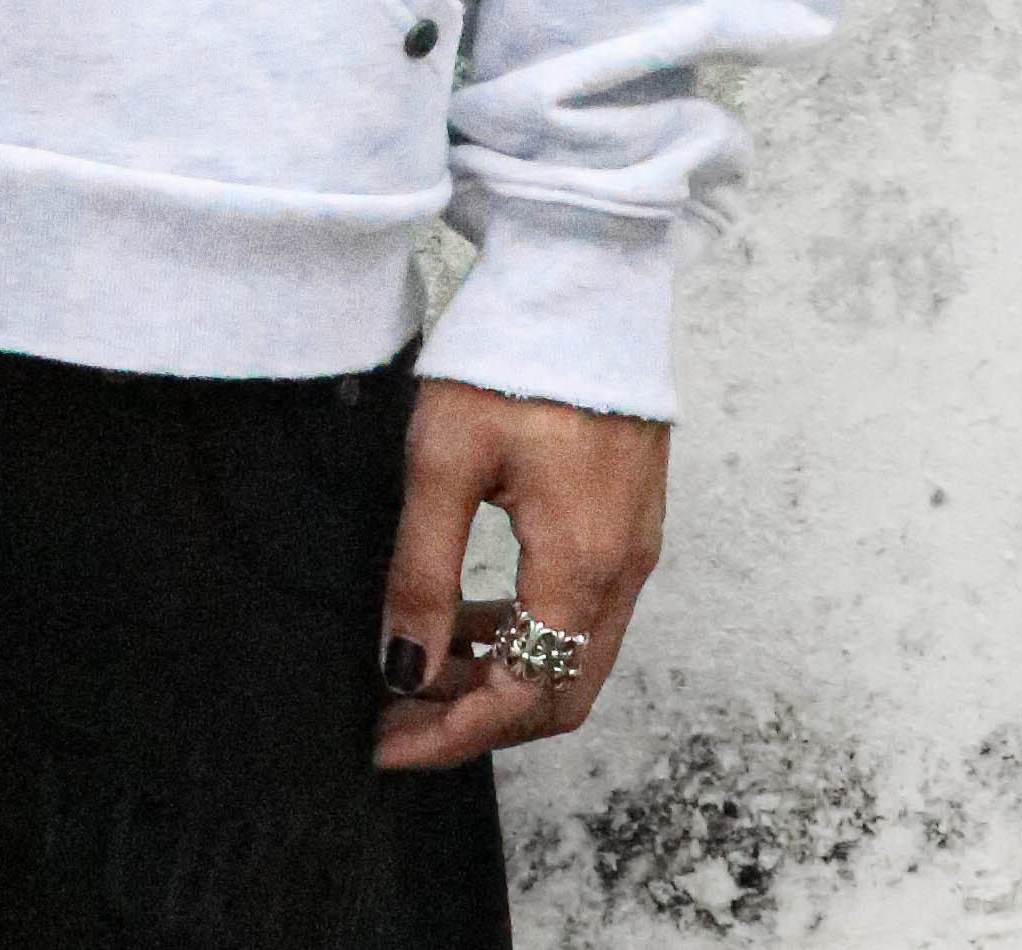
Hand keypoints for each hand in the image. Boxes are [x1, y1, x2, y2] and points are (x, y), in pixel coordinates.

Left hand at [373, 378, 666, 769]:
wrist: (583, 275)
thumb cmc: (513, 354)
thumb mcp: (444, 460)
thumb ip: (423, 571)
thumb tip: (401, 668)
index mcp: (582, 563)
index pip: (525, 693)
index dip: (453, 733)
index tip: (386, 745)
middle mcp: (624, 569)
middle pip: (560, 690)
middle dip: (477, 719)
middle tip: (398, 719)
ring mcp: (635, 545)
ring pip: (574, 654)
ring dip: (501, 677)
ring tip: (418, 669)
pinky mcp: (630, 518)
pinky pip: (582, 610)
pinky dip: (527, 632)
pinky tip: (470, 614)